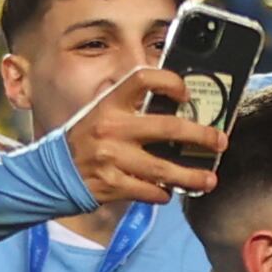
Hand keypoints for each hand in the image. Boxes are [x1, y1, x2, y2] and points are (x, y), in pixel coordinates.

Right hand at [63, 68, 227, 205]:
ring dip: (192, 176)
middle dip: (202, 135)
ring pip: (165, 168)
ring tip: (210, 180)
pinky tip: (169, 192)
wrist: (50, 173)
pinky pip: (150, 191)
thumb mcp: (98, 115)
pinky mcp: (114, 185)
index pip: (142, 78)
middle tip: (220, 141)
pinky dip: (164, 193)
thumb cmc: (81, 142)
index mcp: (108, 104)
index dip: (169, 82)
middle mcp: (112, 128)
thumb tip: (172, 108)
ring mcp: (113, 158)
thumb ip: (127, 109)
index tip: (186, 95)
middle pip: (169, 128)